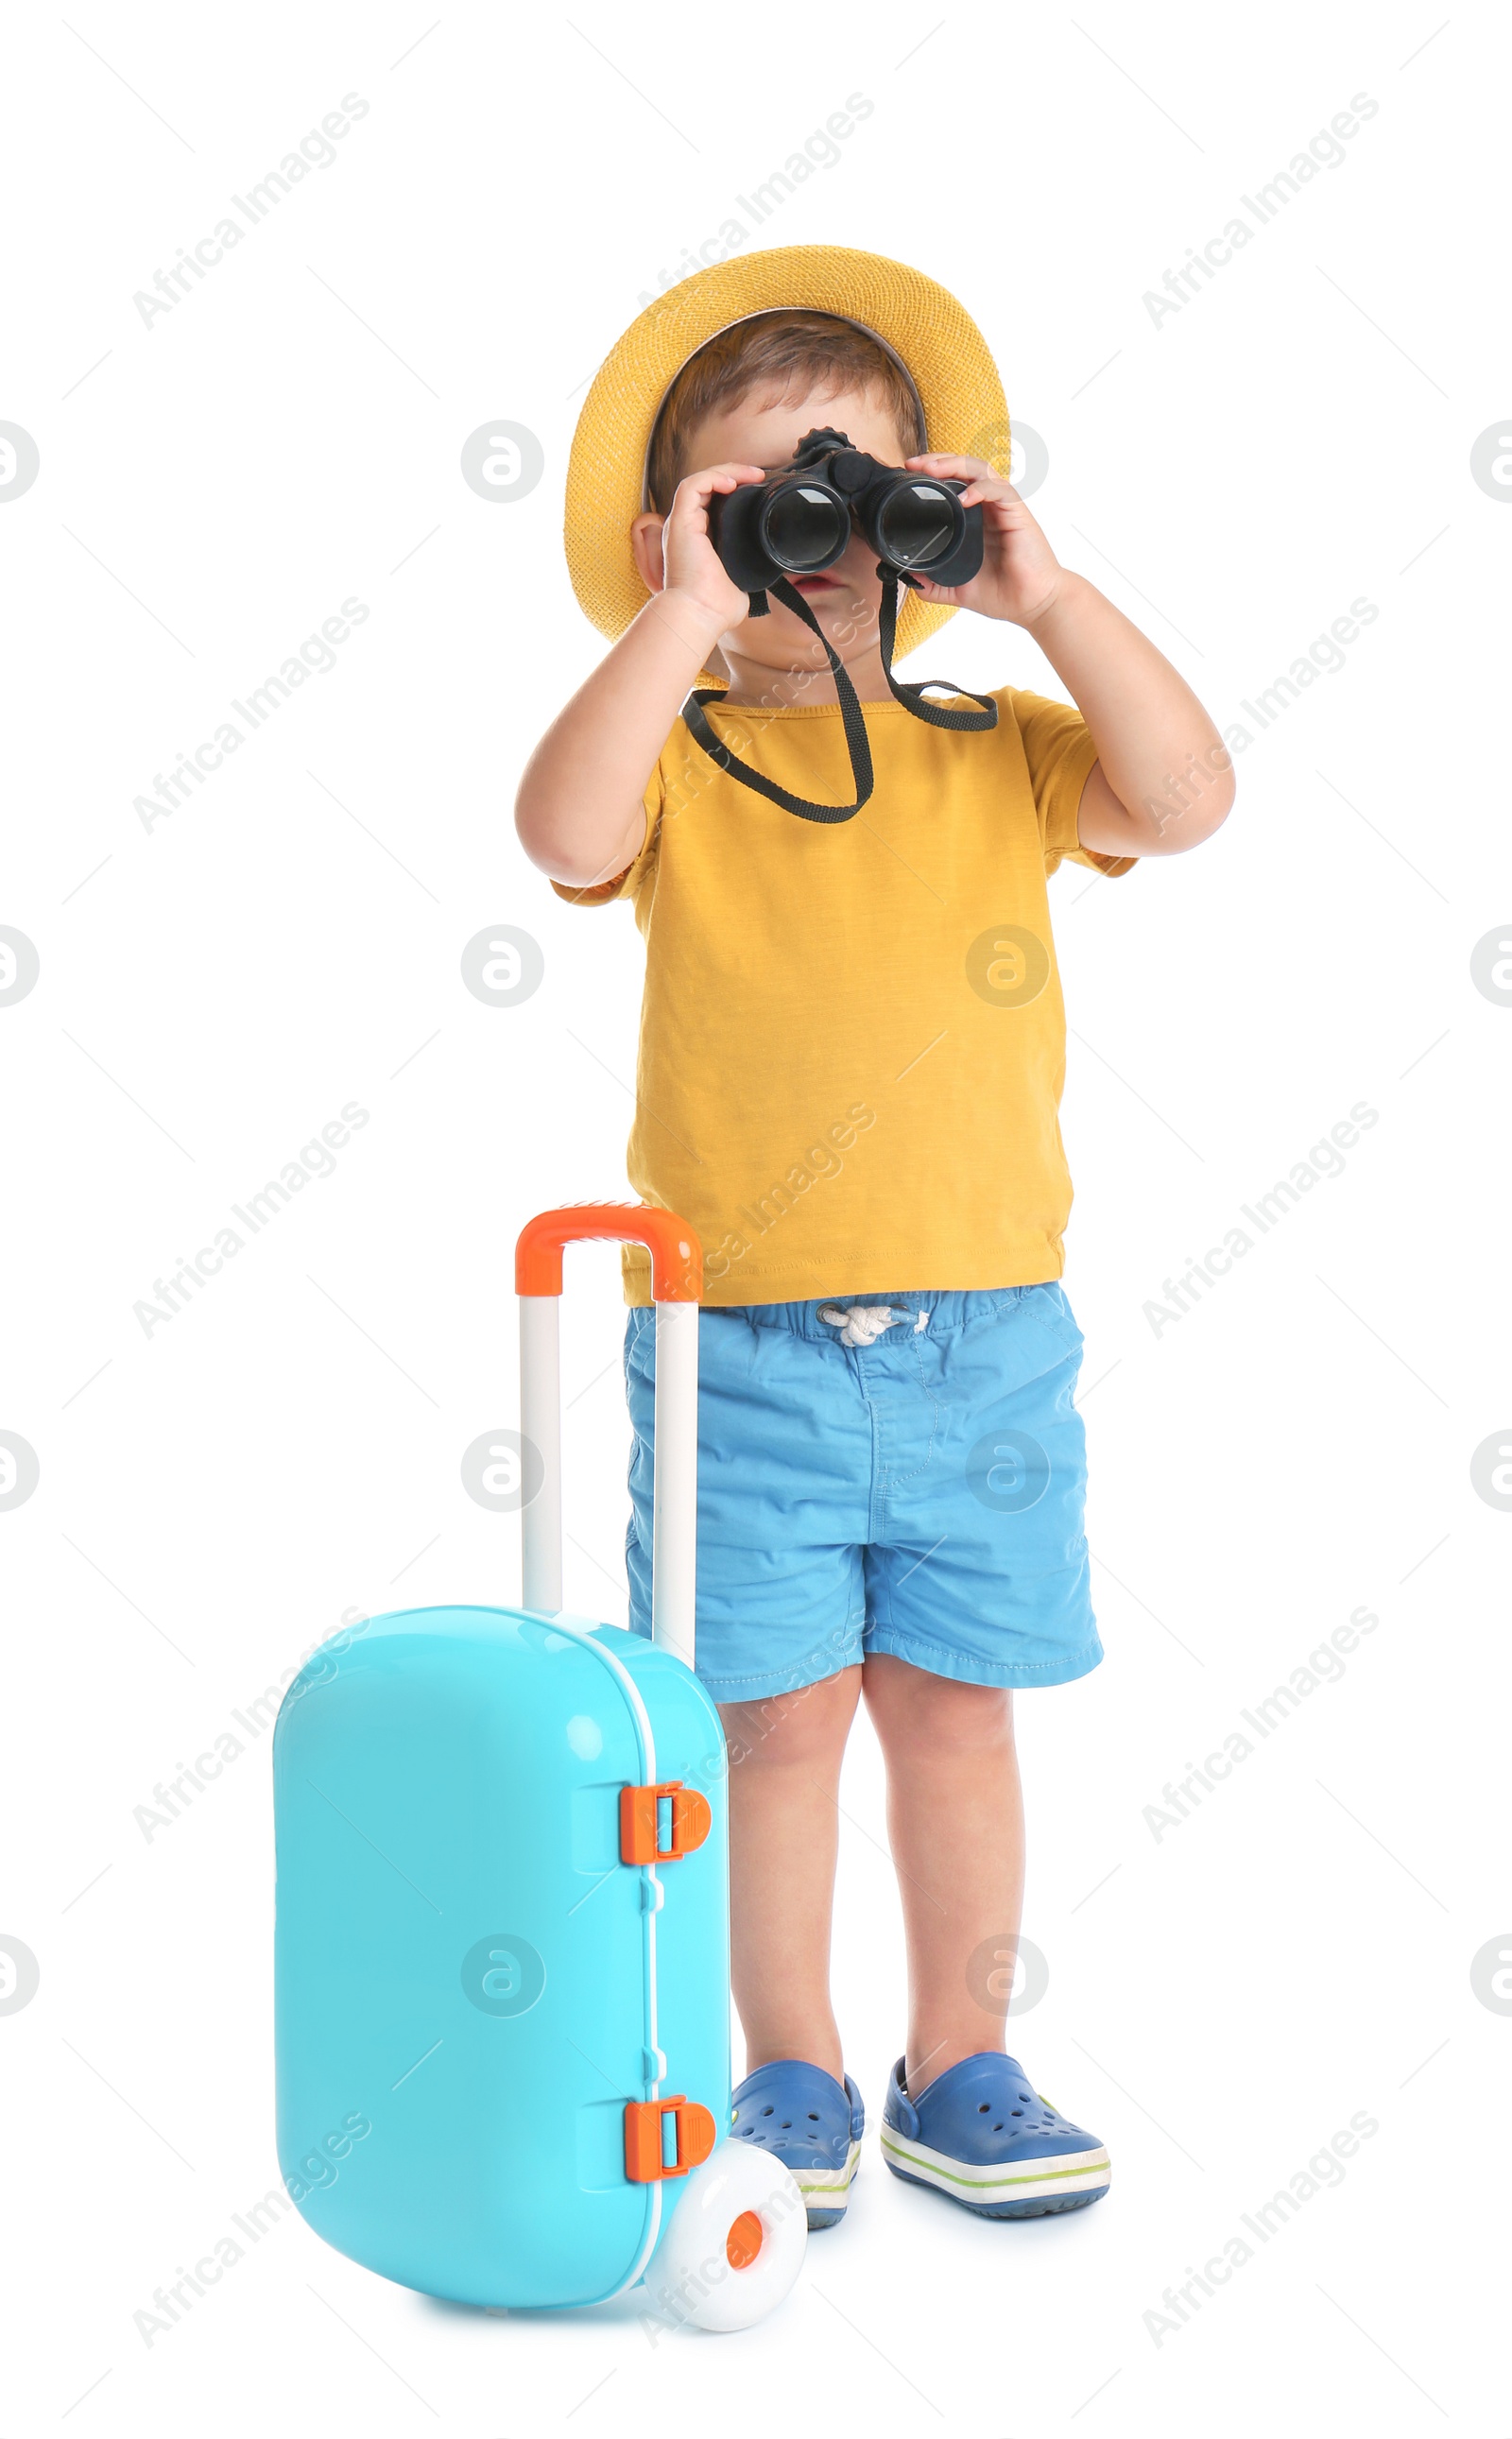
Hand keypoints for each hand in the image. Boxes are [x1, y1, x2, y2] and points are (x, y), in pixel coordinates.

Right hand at [653, 462, 766, 636]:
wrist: (700, 613)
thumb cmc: (716, 607)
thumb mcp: (741, 580)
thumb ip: (749, 567)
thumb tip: (768, 567)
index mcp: (699, 541)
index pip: (713, 503)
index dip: (734, 490)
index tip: (758, 489)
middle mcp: (687, 529)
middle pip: (708, 488)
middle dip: (734, 475)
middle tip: (758, 476)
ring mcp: (682, 524)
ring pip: (700, 481)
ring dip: (727, 471)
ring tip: (750, 473)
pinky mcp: (679, 522)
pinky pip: (691, 486)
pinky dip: (712, 477)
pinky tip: (732, 482)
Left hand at [900, 454, 1065, 628]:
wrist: (1032, 605)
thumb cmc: (1002, 593)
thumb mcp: (955, 589)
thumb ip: (931, 583)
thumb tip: (906, 575)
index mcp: (974, 519)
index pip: (952, 482)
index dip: (931, 473)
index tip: (908, 474)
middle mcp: (988, 508)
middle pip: (962, 468)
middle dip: (936, 460)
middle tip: (912, 464)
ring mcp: (1002, 508)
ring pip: (979, 470)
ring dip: (954, 464)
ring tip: (931, 470)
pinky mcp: (1017, 512)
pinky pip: (998, 489)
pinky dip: (980, 488)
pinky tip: (964, 498)